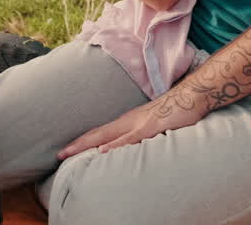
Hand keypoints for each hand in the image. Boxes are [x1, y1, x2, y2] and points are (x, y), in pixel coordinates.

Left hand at [57, 90, 205, 158]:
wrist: (192, 95)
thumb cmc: (176, 110)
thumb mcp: (154, 124)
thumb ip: (142, 134)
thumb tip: (131, 145)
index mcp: (130, 121)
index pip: (101, 132)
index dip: (83, 141)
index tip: (67, 149)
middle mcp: (130, 121)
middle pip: (98, 133)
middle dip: (77, 144)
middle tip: (59, 154)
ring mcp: (139, 123)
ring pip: (108, 135)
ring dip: (88, 144)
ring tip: (71, 154)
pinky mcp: (151, 127)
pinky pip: (130, 138)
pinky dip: (116, 144)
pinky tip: (104, 150)